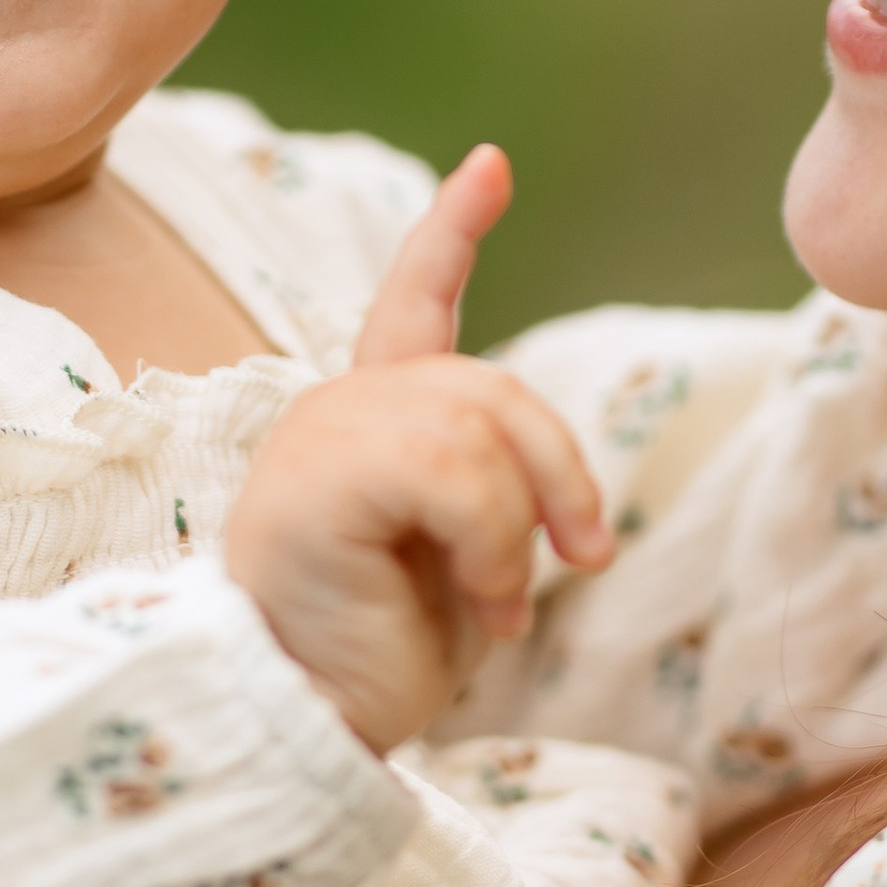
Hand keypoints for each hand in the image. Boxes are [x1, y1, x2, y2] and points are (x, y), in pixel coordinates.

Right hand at [225, 147, 613, 746]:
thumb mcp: (462, 556)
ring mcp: (321, 436)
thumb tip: (569, 507)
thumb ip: (491, 487)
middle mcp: (338, 409)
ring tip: (501, 605)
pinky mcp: (317, 479)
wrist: (302, 722)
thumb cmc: (377, 653)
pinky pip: (457, 478)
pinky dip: (495, 550)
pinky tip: (481, 608)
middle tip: (583, 556)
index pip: (410, 302)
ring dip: (521, 528)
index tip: (491, 164)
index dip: (450, 231)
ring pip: (481, 431)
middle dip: (559, 468)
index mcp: (368, 420)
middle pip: (493, 387)